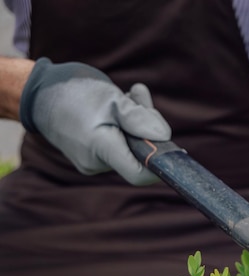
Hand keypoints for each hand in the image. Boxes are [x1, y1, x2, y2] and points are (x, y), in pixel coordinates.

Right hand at [19, 58, 170, 184]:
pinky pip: (119, 141)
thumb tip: (164, 137)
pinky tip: (122, 100)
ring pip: (130, 144)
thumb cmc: (74, 94)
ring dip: (137, 119)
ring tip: (129, 94)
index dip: (159, 164)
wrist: (40, 91)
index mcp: (101, 151)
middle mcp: (96, 162)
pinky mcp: (93, 153)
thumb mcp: (112, 100)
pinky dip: (126, 122)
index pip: (139, 174)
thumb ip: (139, 119)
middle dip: (147, 126)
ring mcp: (94, 160)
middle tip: (139, 97)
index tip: (171, 147)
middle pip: (138, 154)